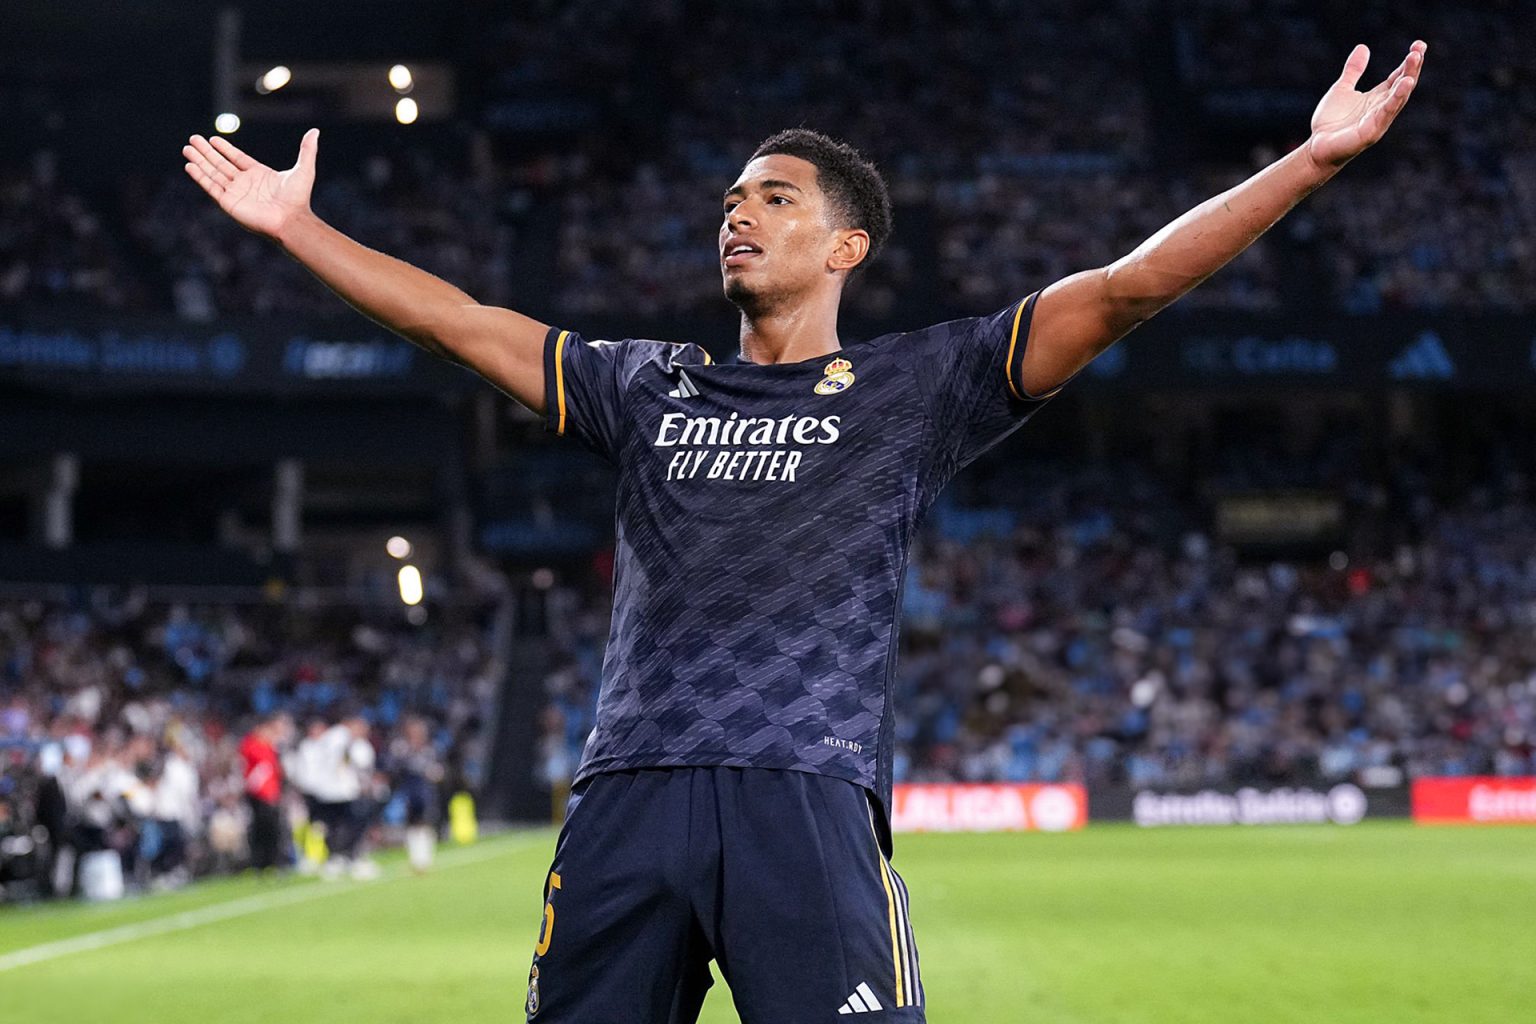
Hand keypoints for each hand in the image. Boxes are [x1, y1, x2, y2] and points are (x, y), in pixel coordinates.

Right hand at [182, 128, 319, 239]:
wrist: (291, 219)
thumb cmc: (298, 198)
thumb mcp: (304, 169)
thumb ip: (307, 150)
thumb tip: (315, 131)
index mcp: (259, 175)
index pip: (237, 159)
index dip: (224, 149)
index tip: (212, 139)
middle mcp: (245, 183)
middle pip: (221, 164)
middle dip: (206, 152)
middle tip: (193, 139)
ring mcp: (236, 193)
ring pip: (213, 173)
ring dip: (200, 161)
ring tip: (187, 148)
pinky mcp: (228, 203)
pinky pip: (211, 187)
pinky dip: (200, 176)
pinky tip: (189, 166)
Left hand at [1306, 41, 1425, 169]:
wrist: (1316, 147)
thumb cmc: (1330, 121)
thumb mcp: (1342, 89)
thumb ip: (1353, 70)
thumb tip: (1363, 47)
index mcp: (1378, 97)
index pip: (1399, 77)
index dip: (1409, 62)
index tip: (1419, 45)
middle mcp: (1382, 108)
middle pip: (1403, 85)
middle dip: (1413, 67)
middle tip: (1419, 48)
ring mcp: (1378, 120)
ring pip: (1399, 98)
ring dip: (1408, 79)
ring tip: (1415, 60)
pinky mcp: (1371, 132)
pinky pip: (1386, 113)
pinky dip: (1395, 99)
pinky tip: (1404, 85)